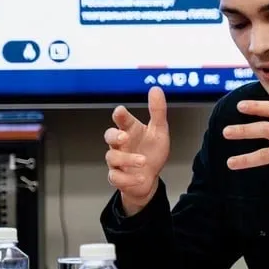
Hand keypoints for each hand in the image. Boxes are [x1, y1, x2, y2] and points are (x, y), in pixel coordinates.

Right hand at [105, 86, 169, 215]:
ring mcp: (118, 162)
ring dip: (127, 159)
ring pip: (112, 158)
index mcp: (130, 130)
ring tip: (143, 160)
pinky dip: (128, 178)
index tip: (120, 111)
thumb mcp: (159, 131)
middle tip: (125, 136)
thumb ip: (157, 111)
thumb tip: (156, 89)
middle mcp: (121, 145)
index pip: (122, 120)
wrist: (151, 178)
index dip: (120, 115)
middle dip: (114, 136)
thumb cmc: (151, 151)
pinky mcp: (118, 178)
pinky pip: (116, 178)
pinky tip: (141, 177)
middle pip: (109, 136)